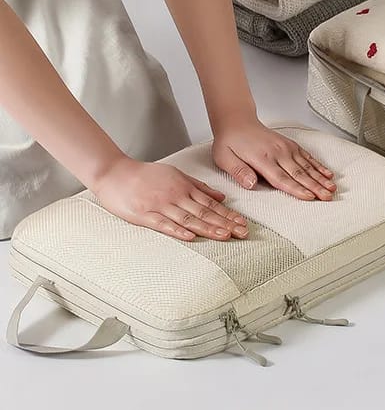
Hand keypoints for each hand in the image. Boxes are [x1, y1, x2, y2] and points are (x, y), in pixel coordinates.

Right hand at [92, 157, 248, 241]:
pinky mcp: (144, 215)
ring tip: (225, 236)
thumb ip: (199, 187)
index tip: (243, 223)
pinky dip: (178, 231)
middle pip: (204, 212)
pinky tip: (191, 237)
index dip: (228, 214)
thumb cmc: (146, 174)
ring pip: (188, 219)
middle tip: (242, 233)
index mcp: (184, 187)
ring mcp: (160, 206)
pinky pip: (163, 224)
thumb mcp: (176, 175)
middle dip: (225, 223)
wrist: (115, 173)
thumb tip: (222, 198)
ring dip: (208, 228)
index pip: (211, 204)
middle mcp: (176, 196)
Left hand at [212, 118, 336, 200]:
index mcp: (262, 159)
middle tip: (327, 197)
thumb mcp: (224, 158)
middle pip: (299, 173)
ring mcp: (286, 148)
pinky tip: (327, 173)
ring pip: (307, 166)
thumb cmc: (230, 142)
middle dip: (315, 186)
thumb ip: (238, 171)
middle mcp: (278, 153)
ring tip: (332, 187)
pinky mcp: (289, 145)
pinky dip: (318, 165)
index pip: (282, 178)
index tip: (309, 197)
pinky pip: (307, 156)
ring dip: (320, 178)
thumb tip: (250, 183)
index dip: (297, 189)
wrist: (237, 121)